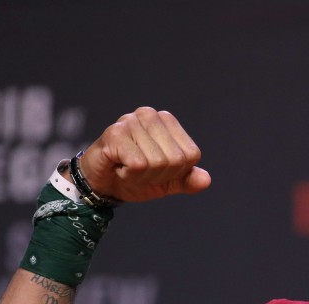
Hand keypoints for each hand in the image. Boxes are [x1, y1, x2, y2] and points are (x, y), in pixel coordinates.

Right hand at [74, 107, 211, 202]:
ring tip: (128, 168)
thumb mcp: (168, 182)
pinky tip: (119, 166)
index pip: (191, 155)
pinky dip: (129, 174)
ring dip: (142, 176)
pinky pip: (137, 164)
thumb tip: (205, 180)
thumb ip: (188, 180)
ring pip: (156, 162)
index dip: (176, 172)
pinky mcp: (114, 133)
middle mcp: (150, 115)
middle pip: (175, 159)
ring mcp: (131, 121)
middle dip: (159, 175)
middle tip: (140, 171)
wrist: (103, 184)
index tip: (157, 170)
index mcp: (168, 122)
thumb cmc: (135, 177)